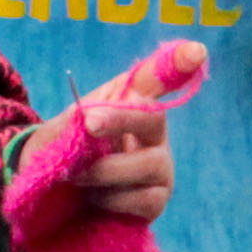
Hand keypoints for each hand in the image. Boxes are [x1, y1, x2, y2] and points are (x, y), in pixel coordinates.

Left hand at [34, 39, 196, 226]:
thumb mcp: (63, 127)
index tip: (197, 50)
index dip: (178, 62)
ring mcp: (160, 167)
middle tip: (89, 124)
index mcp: (130, 103)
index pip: (157, 76)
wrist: (55, 196)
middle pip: (153, 116)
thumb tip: (91, 119)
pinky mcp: (157, 200)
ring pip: (148, 164)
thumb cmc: (64, 152)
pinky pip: (144, 199)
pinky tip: (95, 199)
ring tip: (75, 176)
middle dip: (120, 119)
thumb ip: (78, 118)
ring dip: (104, 171)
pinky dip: (113, 200)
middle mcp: (153, 131)